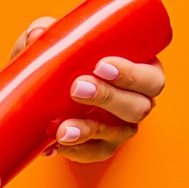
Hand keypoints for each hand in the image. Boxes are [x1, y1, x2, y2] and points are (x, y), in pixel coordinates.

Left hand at [12, 17, 165, 162]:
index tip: (101, 66)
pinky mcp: (101, 147)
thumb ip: (46, 33)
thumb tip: (37, 33)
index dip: (132, 74)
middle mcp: (137, 101)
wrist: (40, 96)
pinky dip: (75, 151)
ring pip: (118, 133)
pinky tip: (54, 145)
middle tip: (77, 88)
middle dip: (109, 98)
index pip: (151, 77)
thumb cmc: (60, 62)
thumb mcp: (54, 45)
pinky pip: (95, 154)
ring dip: (89, 130)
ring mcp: (120, 127)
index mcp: (138, 72)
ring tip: (62, 127)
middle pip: (139, 107)